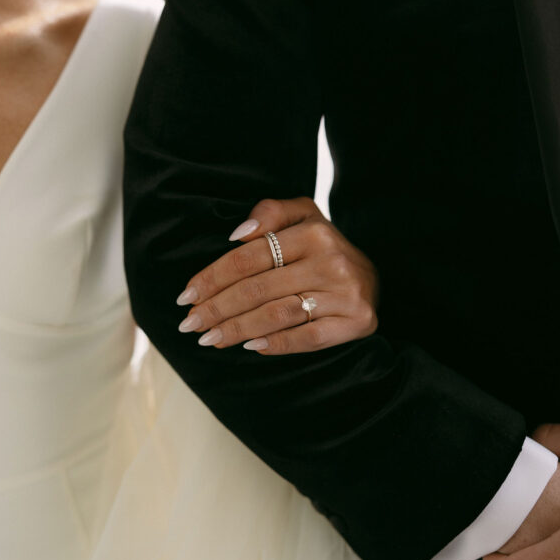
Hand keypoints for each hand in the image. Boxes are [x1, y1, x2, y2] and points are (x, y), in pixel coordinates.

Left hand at [176, 197, 378, 353]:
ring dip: (238, 329)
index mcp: (314, 231)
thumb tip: (238, 233)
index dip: (213, 277)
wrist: (374, 277)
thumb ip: (271, 212)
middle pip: (259, 288)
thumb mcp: (304, 216)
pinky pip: (309, 338)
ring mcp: (345, 294)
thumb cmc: (325, 248)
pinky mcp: (356, 322)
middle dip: (217, 308)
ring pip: (278, 314)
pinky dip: (277, 344)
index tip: (186, 296)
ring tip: (210, 339)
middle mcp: (331, 261)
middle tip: (190, 323)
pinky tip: (251, 347)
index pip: (250, 256)